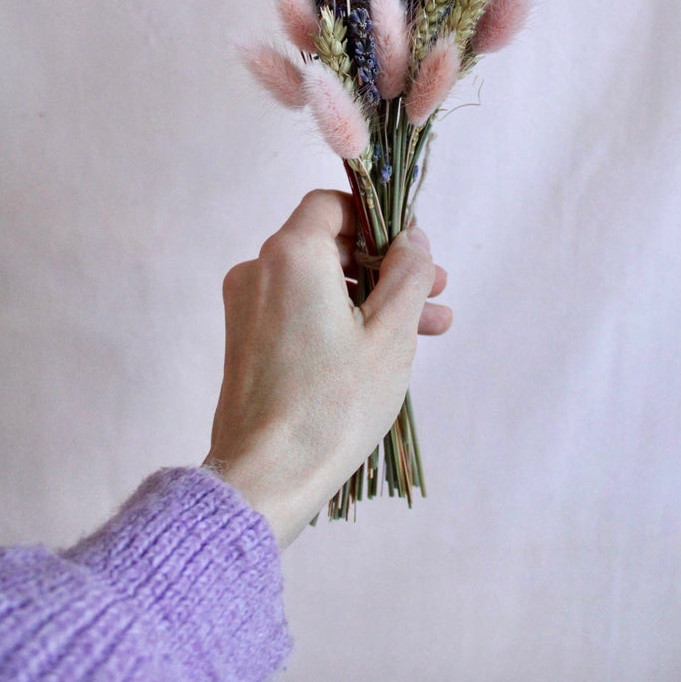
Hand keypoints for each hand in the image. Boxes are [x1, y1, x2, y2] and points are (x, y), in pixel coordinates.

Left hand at [204, 189, 451, 546]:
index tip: (412, 249)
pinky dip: (339, 318)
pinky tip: (382, 349)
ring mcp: (247, 306)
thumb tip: (412, 238)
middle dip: (385, 267)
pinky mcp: (246, 339)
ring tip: (425, 328)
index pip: (332, 205)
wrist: (266, 476)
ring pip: (319, 282)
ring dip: (370, 297)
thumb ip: (408, 273)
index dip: (376, 219)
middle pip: (330, 245)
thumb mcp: (391, 333)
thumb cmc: (332, 404)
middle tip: (434, 293)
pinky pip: (299, 310)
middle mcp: (259, 270)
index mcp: (291, 255)